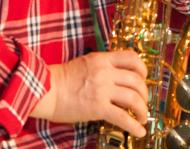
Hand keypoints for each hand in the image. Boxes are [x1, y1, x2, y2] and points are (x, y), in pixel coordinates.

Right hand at [30, 51, 148, 138]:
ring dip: (142, 109)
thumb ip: (103, 66)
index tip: (144, 78)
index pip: (132, 58)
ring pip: (133, 98)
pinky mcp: (98, 108)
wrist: (44, 91)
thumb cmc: (61, 79)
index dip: (142, 69)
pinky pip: (122, 117)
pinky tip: (140, 131)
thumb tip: (118, 76)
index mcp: (103, 59)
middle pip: (136, 80)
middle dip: (144, 93)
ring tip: (143, 117)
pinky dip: (134, 125)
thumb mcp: (86, 63)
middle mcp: (106, 72)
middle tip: (143, 101)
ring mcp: (103, 90)